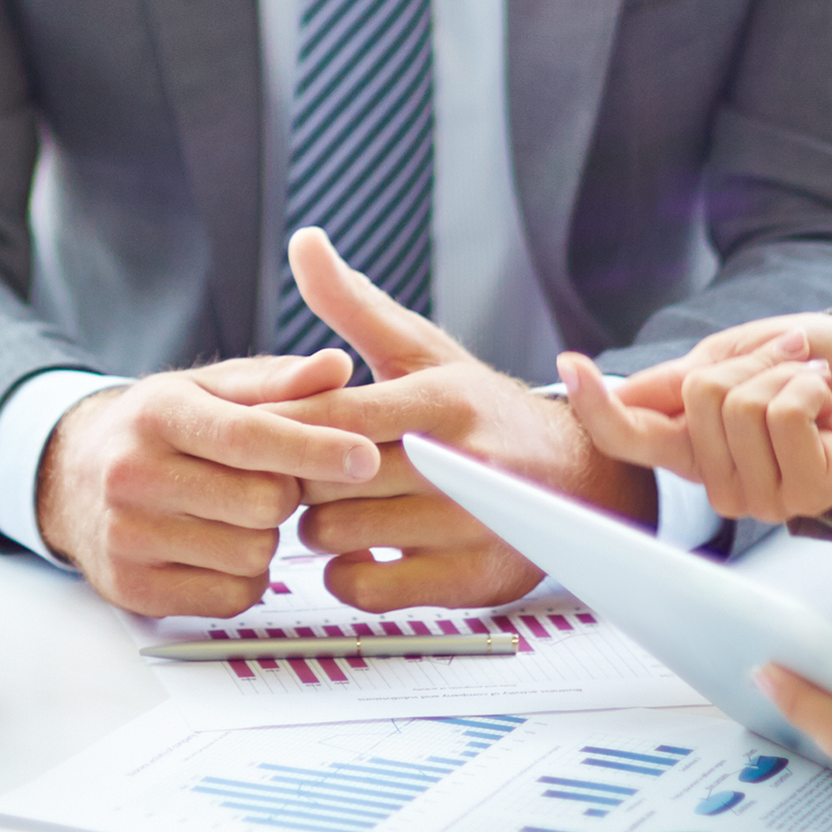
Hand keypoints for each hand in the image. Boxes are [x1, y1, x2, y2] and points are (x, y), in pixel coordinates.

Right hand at [37, 350, 380, 616]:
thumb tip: (338, 367)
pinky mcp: (132, 588)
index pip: (249, 436)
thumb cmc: (159, 429)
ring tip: (236, 514)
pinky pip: (230, 598)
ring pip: (252, 556)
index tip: (366, 457)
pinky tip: (218, 548)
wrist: (72, 478)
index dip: (315, 448)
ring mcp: (126, 536)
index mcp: (157, 412)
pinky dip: (243, 578)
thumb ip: (278, 381)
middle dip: (285, 495)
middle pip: (262, 504)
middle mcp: (131, 473)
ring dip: (265, 540)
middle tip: (268, 482)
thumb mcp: (210, 388)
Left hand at [266, 228, 653, 611]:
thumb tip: (304, 242)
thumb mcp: (423, 350)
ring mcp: (466, 526)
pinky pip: (363, 589)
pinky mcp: (466, 582)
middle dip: (301, 475)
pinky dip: (346, 573)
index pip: (334, 413)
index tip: (256, 427)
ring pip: (337, 535)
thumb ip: (353, 304)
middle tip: (300, 470)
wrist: (576, 479)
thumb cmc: (480, 411)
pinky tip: (360, 549)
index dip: (285, 423)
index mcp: (441, 399)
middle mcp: (459, 462)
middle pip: (326, 477)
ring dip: (319, 525)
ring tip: (333, 505)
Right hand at [559, 311, 831, 524]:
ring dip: (781, 371)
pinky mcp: (807, 491)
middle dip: (744, 360)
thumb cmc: (812, 366)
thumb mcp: (731, 358)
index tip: (569, 365)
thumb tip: (609, 389)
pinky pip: (783, 415)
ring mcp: (763, 494)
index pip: (629, 436)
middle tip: (783, 359)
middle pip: (695, 398)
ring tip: (809, 380)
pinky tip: (825, 400)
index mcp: (694, 449)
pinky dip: (806, 386)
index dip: (597, 403)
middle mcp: (722, 482)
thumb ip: (674, 382)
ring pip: (739, 406)